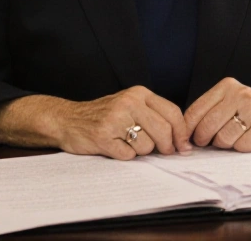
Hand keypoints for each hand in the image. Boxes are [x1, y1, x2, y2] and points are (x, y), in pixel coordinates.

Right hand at [51, 86, 192, 160]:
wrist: (67, 120)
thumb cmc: (103, 116)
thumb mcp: (130, 106)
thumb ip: (154, 116)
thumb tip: (182, 140)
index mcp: (138, 93)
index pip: (173, 112)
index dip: (181, 133)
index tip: (183, 146)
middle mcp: (128, 103)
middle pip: (163, 131)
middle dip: (166, 147)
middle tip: (162, 152)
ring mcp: (115, 120)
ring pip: (147, 146)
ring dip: (141, 151)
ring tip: (126, 143)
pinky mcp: (103, 137)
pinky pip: (128, 155)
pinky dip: (125, 156)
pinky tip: (115, 147)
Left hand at [183, 78, 250, 151]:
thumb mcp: (230, 101)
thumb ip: (209, 111)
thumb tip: (184, 134)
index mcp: (227, 87)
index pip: (196, 111)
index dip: (188, 130)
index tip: (188, 139)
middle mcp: (241, 95)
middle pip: (207, 126)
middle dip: (205, 140)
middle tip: (210, 143)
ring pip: (224, 139)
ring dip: (226, 144)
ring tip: (235, 138)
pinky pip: (242, 146)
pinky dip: (243, 148)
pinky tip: (250, 140)